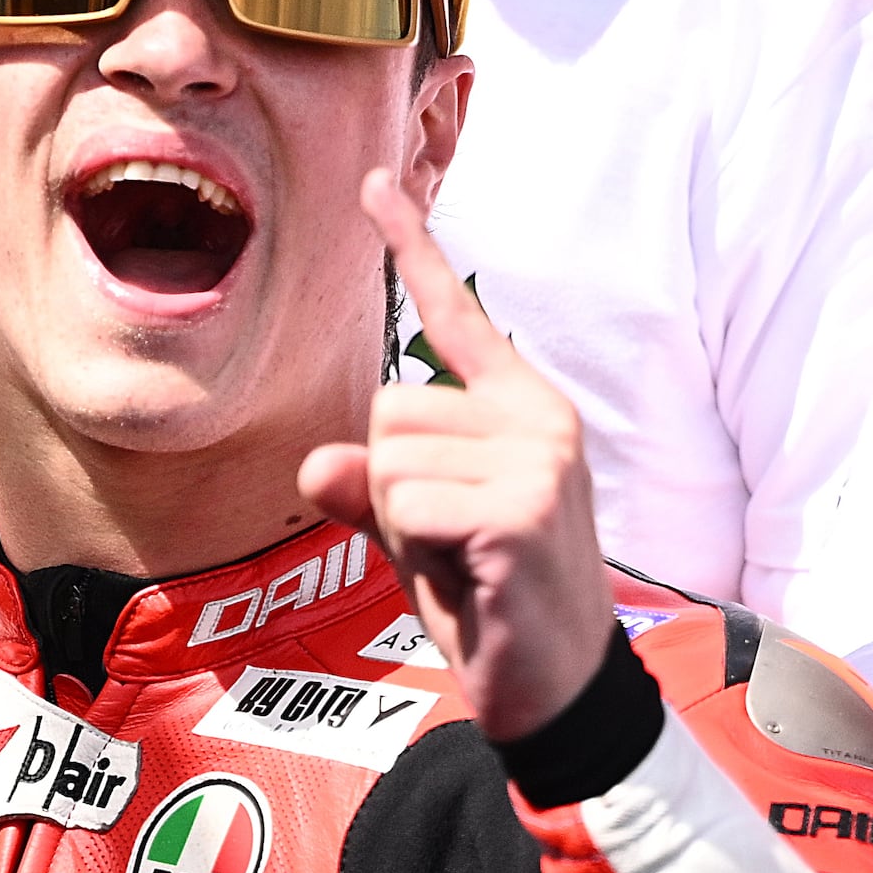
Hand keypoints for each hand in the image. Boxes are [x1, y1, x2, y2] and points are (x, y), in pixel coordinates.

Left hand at [294, 171, 615, 743]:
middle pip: (387, 410)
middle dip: (389, 487)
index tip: (372, 182)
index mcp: (521, 408)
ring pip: (389, 460)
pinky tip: (471, 579)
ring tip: (462, 561)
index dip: (410, 246)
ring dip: (403, 525)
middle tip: (448, 541)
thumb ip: (371, 489)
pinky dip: (416, 553)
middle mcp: (538, 418)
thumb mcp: (417, 535)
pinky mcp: (522, 510)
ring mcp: (538, 461)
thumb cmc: (493, 604)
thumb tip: (315, 460)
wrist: (556, 691)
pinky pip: (405, 506)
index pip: (454, 316)